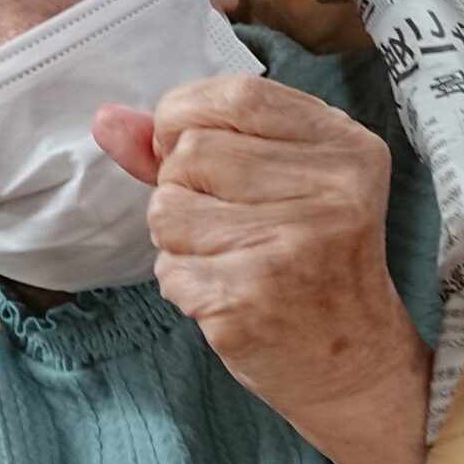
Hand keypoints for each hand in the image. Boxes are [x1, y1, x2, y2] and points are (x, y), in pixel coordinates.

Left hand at [94, 77, 430, 463]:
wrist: (357, 369)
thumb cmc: (313, 270)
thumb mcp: (280, 186)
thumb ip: (192, 144)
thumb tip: (107, 120)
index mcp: (344, 146)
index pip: (234, 93)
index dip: (187, 119)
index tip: (192, 153)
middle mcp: (329, 188)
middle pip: (191, 152)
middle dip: (183, 190)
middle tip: (232, 229)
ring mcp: (294, 243)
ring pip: (168, 209)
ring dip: (179, 242)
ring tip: (232, 263)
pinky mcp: (253, 296)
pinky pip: (170, 268)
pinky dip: (185, 286)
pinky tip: (231, 298)